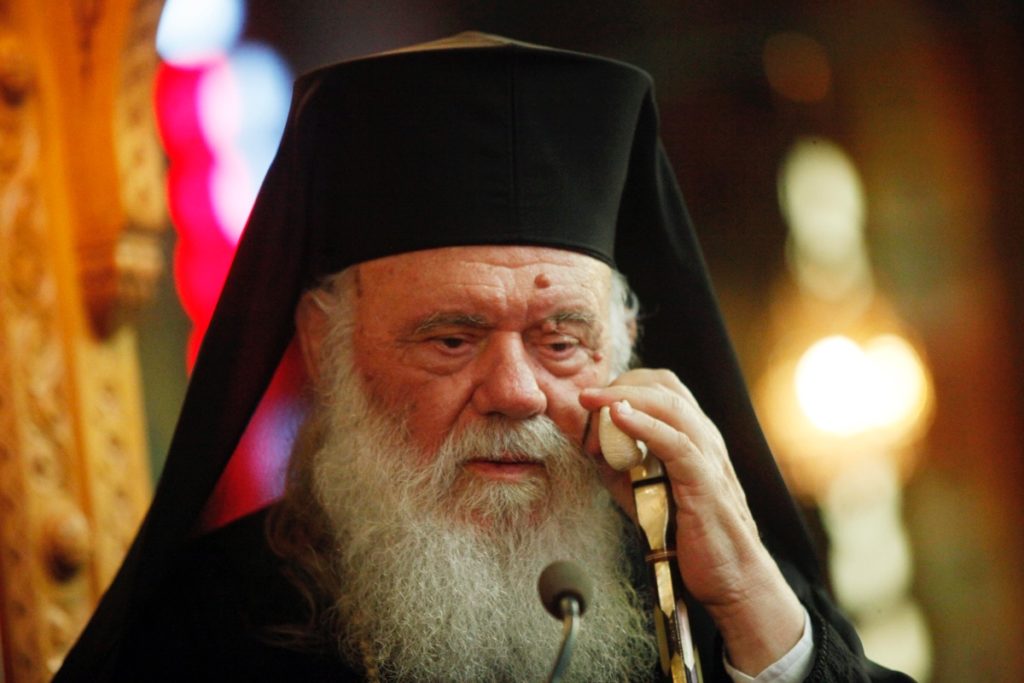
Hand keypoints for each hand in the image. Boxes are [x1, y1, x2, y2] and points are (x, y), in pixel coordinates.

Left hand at [579, 369, 804, 674]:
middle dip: (621, 383)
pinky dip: (645, 425)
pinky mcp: (705, 482)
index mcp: (694, 435)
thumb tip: (588, 442)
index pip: (663, 387)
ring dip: (626, 398)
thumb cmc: (687, 535)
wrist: (730, 576)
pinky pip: (676, 443)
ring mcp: (708, 457)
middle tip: (587, 397)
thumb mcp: (642, 491)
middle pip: (665, 387)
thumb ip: (618, 465)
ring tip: (593, 401)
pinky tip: (619, 418)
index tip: (593, 399)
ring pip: (670, 406)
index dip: (625, 383)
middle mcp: (705, 438)